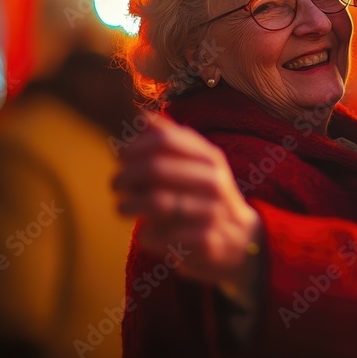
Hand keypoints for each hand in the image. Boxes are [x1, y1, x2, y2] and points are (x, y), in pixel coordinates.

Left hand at [112, 111, 261, 301]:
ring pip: (157, 202)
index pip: (165, 140)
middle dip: (126, 175)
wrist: (242, 241)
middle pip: (157, 168)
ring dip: (130, 204)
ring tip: (122, 208)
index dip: (136, 146)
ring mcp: (212, 211)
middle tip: (114, 184)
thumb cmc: (207, 197)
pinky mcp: (207, 242)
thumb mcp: (198, 165)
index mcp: (210, 157)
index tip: (120, 157)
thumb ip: (171, 141)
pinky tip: (145, 233)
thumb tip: (141, 115)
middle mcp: (214, 181)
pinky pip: (163, 235)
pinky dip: (147, 235)